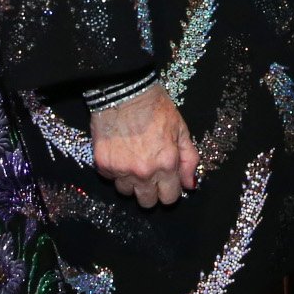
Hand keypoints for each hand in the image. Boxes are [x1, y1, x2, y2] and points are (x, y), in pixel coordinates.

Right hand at [90, 86, 198, 206]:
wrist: (125, 91)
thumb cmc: (156, 107)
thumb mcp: (181, 129)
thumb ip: (189, 160)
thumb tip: (190, 184)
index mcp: (166, 164)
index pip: (170, 198)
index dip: (170, 190)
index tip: (167, 181)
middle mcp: (144, 172)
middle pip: (147, 202)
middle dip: (151, 191)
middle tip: (150, 173)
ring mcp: (121, 170)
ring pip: (126, 192)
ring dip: (131, 181)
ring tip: (133, 159)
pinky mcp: (103, 165)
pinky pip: (110, 178)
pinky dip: (115, 169)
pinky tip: (120, 152)